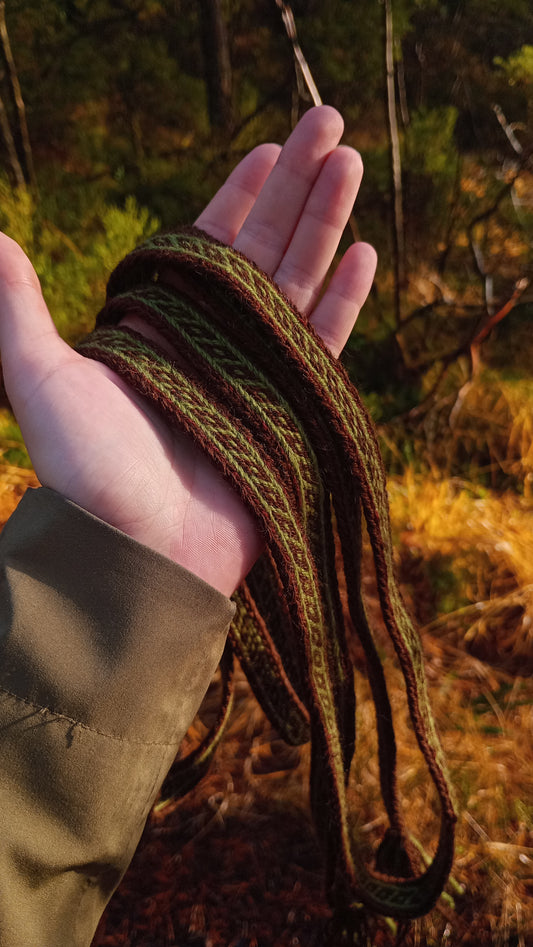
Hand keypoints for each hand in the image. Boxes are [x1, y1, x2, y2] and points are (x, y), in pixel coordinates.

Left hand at [0, 106, 375, 594]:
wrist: (139, 555)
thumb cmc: (85, 473)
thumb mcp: (39, 380)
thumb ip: (19, 310)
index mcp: (163, 324)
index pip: (208, 242)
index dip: (239, 193)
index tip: (267, 147)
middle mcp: (213, 341)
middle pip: (263, 246)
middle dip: (297, 183)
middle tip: (330, 121)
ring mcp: (256, 371)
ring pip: (299, 280)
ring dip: (325, 221)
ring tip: (352, 163)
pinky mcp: (290, 407)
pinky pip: (324, 342)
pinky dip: (344, 299)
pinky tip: (362, 253)